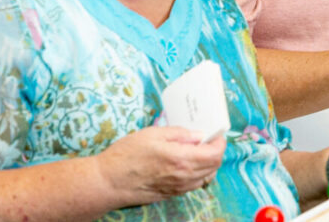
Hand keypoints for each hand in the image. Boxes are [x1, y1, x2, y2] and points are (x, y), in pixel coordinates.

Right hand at [95, 126, 226, 205]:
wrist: (109, 181)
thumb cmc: (126, 155)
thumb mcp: (153, 134)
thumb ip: (180, 134)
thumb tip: (198, 136)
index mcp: (182, 159)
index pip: (215, 154)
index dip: (220, 142)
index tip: (216, 134)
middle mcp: (184, 177)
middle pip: (214, 167)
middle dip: (216, 152)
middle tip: (209, 140)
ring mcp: (178, 188)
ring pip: (206, 178)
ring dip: (208, 164)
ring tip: (198, 151)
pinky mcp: (171, 194)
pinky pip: (193, 185)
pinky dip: (198, 174)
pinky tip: (187, 164)